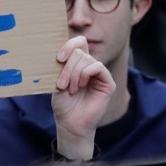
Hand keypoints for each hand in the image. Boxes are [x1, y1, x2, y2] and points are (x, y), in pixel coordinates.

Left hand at [52, 36, 115, 159]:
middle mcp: (90, 67)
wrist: (70, 123)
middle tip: (62, 84)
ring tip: (70, 89)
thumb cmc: (63, 104)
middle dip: (67, 68)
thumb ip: (63, 65)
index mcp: (78, 64)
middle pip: (80, 52)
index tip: (58, 58)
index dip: (69, 45)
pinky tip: (81, 86)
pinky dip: (86, 74)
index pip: (79, 43)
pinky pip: (98, 67)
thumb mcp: (58, 81)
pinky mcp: (108, 83)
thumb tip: (63, 51)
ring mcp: (99, 74)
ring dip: (74, 74)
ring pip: (87, 59)